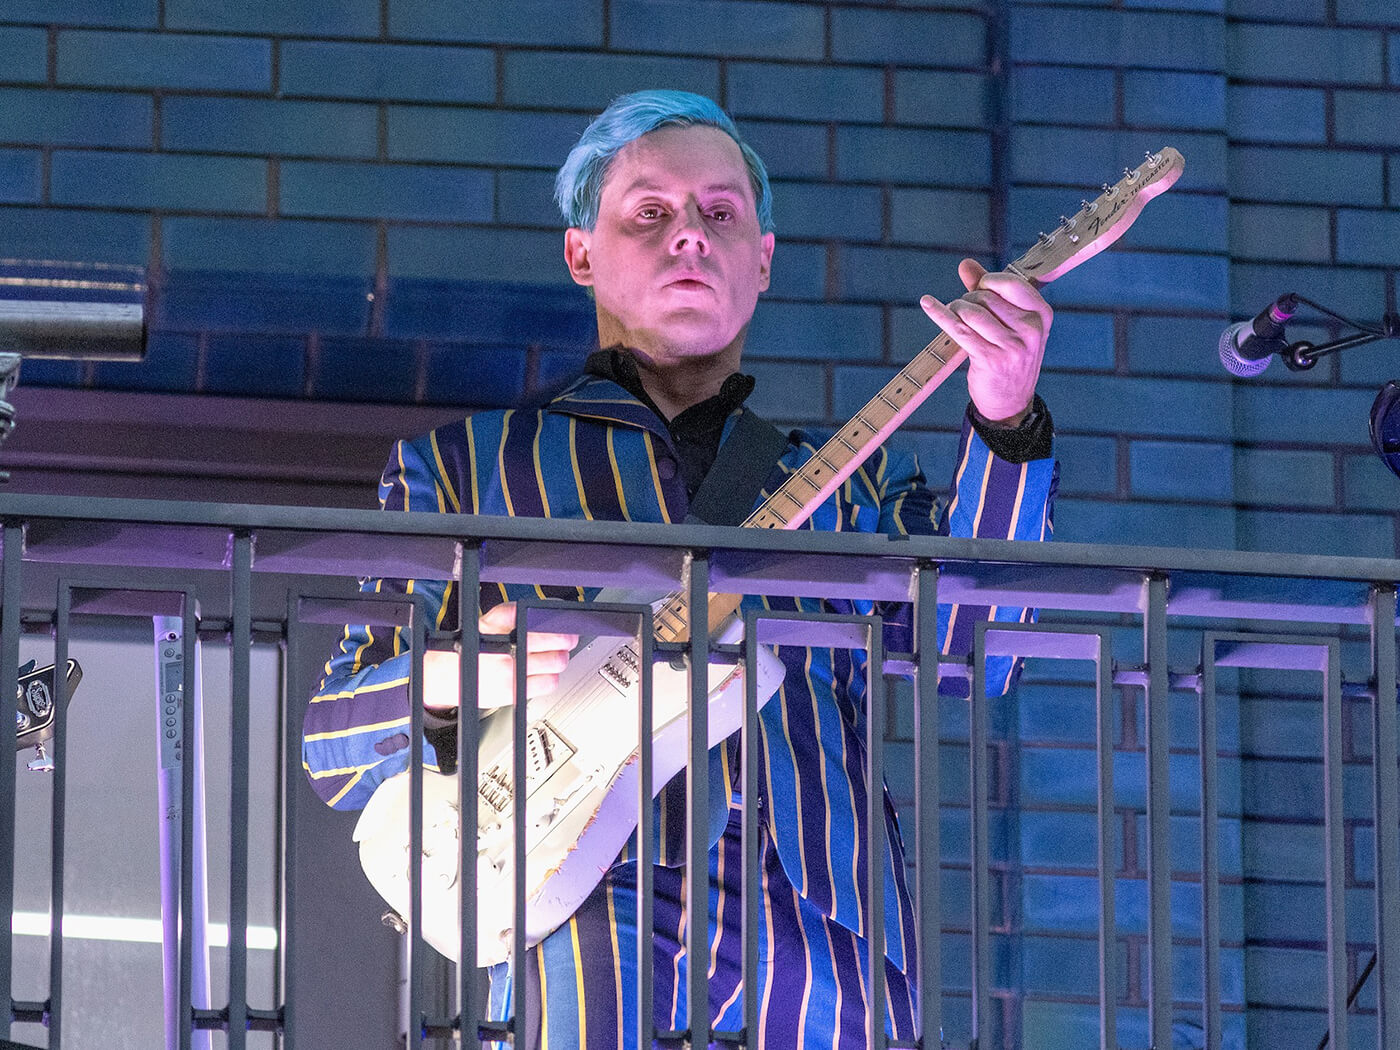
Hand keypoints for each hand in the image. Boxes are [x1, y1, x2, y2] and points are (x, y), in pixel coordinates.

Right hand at [422, 601, 577, 710]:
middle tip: (566, 639)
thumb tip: (537, 609)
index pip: (544, 626)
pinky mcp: (514, 694)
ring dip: (559, 660)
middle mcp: (508, 654)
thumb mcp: (486, 622)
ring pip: (556, 666)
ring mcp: (512, 675)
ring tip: (552, 656)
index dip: (561, 626)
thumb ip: (512, 613)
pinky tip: (542, 673)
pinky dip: (550, 678)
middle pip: (557, 647)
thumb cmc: (469, 648)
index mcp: (502, 632)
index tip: (567, 626)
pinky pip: (547, 685)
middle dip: (566, 642)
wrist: (443, 676)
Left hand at [919, 259, 1052, 425]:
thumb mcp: (1010, 324)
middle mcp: (1030, 330)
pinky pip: (958, 329)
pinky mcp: (989, 359)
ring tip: (954, 315)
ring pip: (971, 312)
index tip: (978, 290)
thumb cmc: (1009, 357)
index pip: (1011, 283)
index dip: (988, 282)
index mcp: (1041, 315)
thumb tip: (966, 264)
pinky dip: (939, 314)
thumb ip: (990, 291)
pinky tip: (927, 304)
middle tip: (963, 310)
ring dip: (955, 309)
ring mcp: (1011, 346)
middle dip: (968, 299)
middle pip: (986, 297)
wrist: (1011, 402)